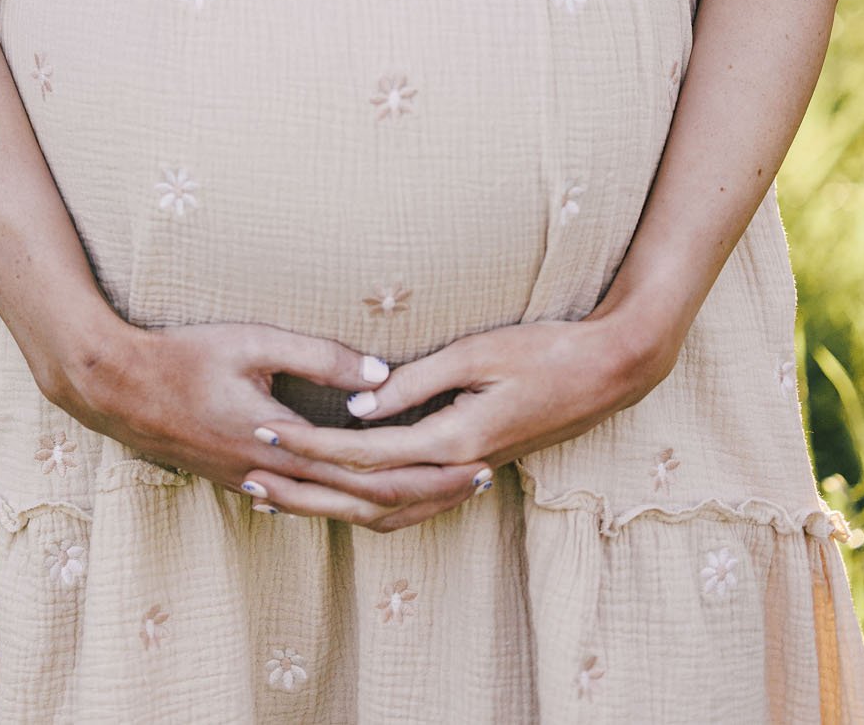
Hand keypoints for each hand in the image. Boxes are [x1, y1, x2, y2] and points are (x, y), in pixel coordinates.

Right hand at [69, 321, 484, 526]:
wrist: (116, 388)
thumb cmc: (182, 355)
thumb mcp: (252, 342)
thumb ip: (318, 356)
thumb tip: (383, 376)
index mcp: (285, 446)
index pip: (373, 477)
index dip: (428, 475)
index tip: (475, 463)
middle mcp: (277, 478)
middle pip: (366, 505)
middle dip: (428, 495)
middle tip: (479, 481)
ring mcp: (258, 486)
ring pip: (339, 513)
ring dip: (393, 505)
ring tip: (438, 492)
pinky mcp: (244, 481)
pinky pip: (311, 507)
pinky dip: (351, 505)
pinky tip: (369, 497)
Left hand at [238, 308, 675, 530]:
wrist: (609, 372)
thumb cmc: (544, 350)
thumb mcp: (476, 351)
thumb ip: (415, 382)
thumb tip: (357, 406)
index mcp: (456, 440)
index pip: (367, 454)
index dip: (315, 446)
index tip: (270, 430)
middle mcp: (460, 472)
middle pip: (369, 498)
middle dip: (308, 489)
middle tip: (254, 474)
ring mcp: (471, 478)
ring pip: (391, 514)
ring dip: (334, 508)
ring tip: (283, 496)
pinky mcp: (476, 473)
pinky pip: (414, 507)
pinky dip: (372, 509)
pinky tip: (345, 499)